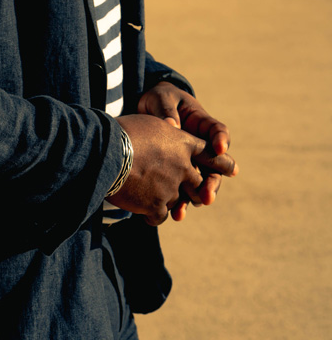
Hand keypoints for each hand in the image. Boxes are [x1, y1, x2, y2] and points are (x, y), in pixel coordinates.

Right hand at [109, 113, 236, 225]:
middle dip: (203, 190)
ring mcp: (171, 188)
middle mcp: (183, 166)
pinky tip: (145, 213)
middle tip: (205, 197)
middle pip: (200, 182)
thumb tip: (171, 126)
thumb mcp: (150, 123)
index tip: (233, 169)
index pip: (208, 152)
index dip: (221, 161)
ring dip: (170, 202)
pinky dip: (154, 215)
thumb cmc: (123, 132)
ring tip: (160, 202)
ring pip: (179, 201)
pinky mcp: (156, 205)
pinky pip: (161, 216)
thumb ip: (164, 130)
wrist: (107, 152)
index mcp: (182, 143)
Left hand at [137, 82, 235, 219]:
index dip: (221, 140)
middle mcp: (200, 146)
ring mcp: (189, 161)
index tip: (220, 148)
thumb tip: (172, 124)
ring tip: (185, 211)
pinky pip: (182, 190)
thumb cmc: (158, 99)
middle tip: (207, 196)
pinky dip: (179, 203)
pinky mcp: (175, 173)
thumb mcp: (161, 98)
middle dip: (212, 183)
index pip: (218, 132)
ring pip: (199, 184)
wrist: (144, 110)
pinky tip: (174, 214)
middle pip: (214, 167)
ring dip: (195, 199)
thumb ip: (166, 110)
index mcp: (201, 123)